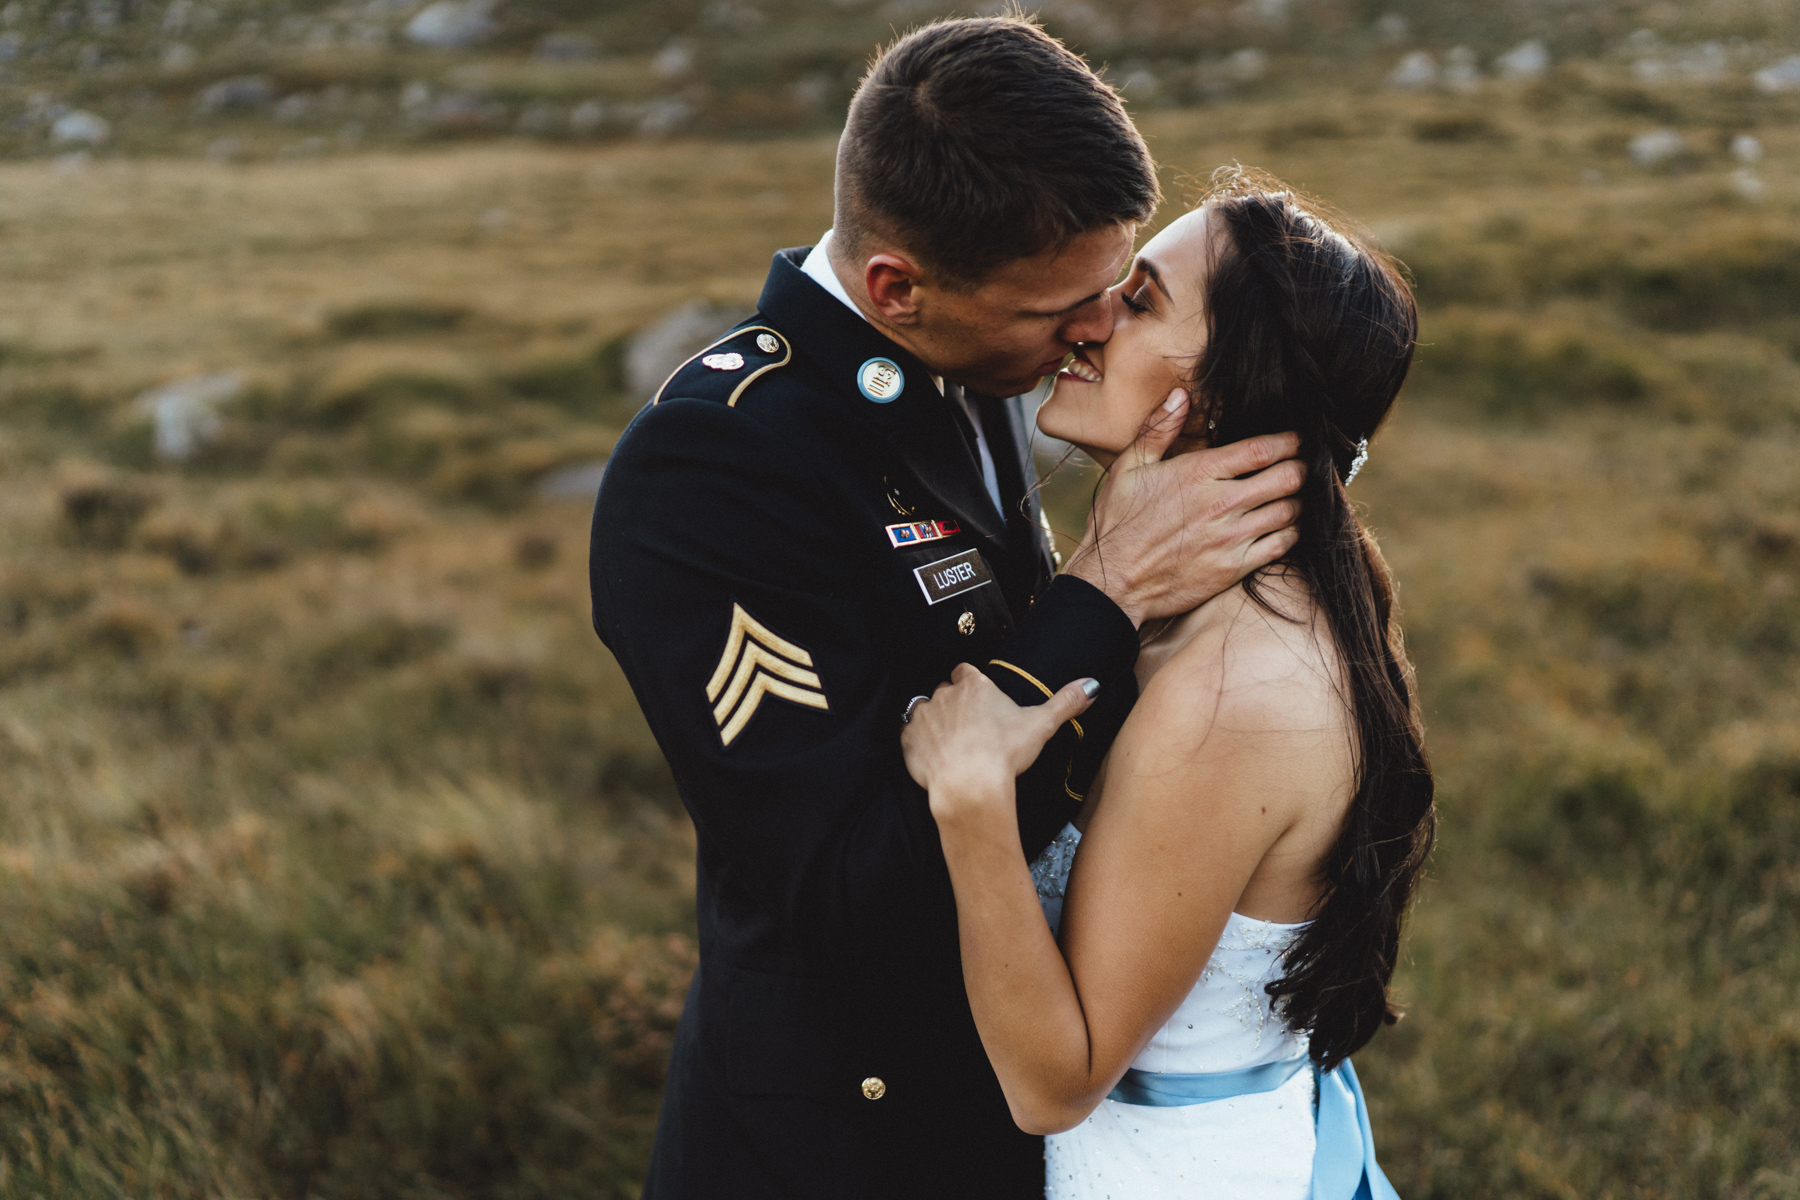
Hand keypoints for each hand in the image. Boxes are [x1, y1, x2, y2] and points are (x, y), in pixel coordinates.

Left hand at [902, 664, 1097, 823]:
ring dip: (933, 722)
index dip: (969, 683)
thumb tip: (1092, 685)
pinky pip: (909, 736)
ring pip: (924, 710)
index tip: (978, 697)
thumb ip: (1066, 702)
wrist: (969, 784)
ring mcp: (923, 716)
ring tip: (950, 743)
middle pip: (944, 690)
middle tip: (969, 727)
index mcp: (974, 685)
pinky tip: (934, 758)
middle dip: (953, 704)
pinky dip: (918, 744)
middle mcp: (944, 694)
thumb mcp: (1041, 724)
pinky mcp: (908, 740)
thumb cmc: (1004, 752)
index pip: (964, 671)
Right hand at [1063, 389, 1304, 626]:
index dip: (1289, 441)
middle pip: (1286, 478)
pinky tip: (1284, 526)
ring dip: (1297, 500)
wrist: (1112, 583)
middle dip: (1300, 468)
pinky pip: (1281, 545)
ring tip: (1294, 494)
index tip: (1298, 438)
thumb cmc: (1117, 524)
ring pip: (1289, 511)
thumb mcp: (1129, 468)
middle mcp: (1221, 503)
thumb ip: (1158, 429)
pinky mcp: (1233, 568)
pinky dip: (1291, 532)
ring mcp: (1230, 538)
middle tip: (1301, 466)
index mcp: (1198, 473)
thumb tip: (1180, 396)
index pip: (1262, 449)